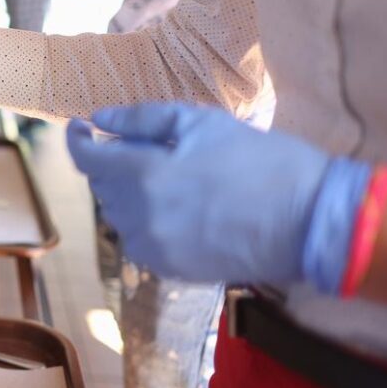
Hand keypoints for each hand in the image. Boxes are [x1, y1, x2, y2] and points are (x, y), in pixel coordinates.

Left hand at [66, 103, 370, 292]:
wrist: (310, 221)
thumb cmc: (261, 160)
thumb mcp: (202, 122)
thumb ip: (142, 119)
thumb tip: (100, 120)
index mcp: (144, 174)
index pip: (88, 159)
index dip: (76, 140)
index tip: (78, 127)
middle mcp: (139, 215)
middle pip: (102, 186)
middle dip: (109, 163)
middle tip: (137, 145)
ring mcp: (153, 247)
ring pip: (118, 214)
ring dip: (126, 193)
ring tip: (162, 175)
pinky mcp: (170, 268)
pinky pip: (138, 239)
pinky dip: (144, 220)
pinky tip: (175, 206)